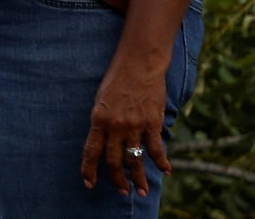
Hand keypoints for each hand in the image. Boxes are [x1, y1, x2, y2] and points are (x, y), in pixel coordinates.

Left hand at [80, 61, 169, 195]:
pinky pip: (156, 149)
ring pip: (135, 160)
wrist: (138, 63)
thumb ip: (103, 123)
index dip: (89, 170)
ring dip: (139, 178)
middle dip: (117, 180)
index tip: (89, 184)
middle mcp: (115, 126)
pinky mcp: (152, 123)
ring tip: (142, 191)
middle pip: (114, 161)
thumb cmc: (116, 79)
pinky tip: (166, 171)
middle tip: (122, 191)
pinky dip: (161, 162)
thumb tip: (105, 142)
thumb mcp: (101, 100)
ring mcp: (135, 125)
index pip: (91, 152)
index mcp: (98, 119)